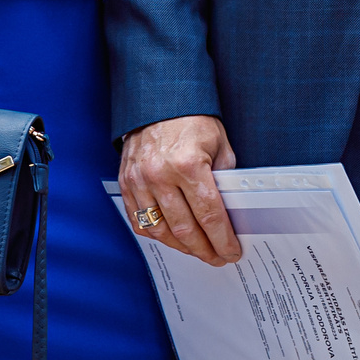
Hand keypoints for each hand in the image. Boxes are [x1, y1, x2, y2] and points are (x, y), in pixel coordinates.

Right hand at [119, 114, 240, 265]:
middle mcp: (161, 175)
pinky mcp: (127, 184)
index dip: (222, 239)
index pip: (209, 214)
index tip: (231, 251)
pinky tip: (171, 239)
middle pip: (185, 229)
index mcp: (189, 164)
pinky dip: (156, 235)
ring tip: (198, 252)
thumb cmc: (192, 120)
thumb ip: (224, 178)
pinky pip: (139, 221)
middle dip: (205, 249)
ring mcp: (140, 181)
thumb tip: (232, 209)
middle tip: (218, 258)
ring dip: (181, 248)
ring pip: (160, 231)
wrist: (159, 101)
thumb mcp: (219, 144)